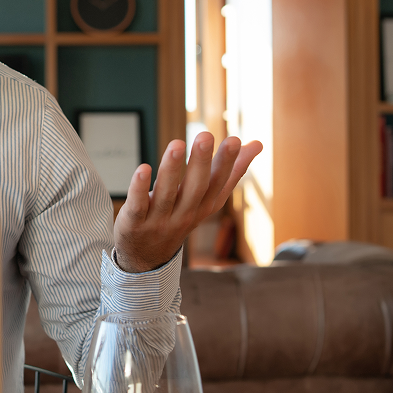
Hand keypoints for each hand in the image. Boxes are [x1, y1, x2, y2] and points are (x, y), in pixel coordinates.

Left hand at [113, 132, 261, 272]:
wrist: (147, 256)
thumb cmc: (180, 216)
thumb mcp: (206, 199)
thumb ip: (230, 172)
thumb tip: (257, 144)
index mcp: (204, 206)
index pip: (219, 184)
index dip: (228, 164)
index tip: (235, 140)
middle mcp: (185, 215)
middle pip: (196, 189)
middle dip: (202, 162)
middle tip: (205, 136)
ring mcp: (160, 221)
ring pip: (167, 195)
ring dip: (172, 169)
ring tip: (177, 144)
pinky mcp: (135, 223)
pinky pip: (138, 206)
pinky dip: (139, 188)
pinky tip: (143, 168)